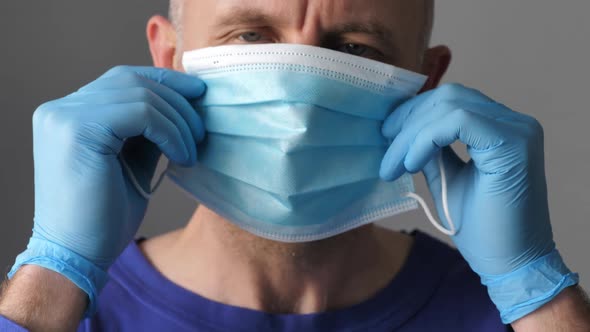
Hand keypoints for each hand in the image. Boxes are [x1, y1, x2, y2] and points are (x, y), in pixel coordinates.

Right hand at [9, 66, 205, 314]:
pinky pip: (141, 112)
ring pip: (140, 94)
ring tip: (191, 152)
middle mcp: (61, 109)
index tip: (199, 94)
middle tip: (202, 129)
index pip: (123, 79)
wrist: (78, 255)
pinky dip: (170, 132)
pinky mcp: (78, 129)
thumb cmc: (104, 216)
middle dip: (177, 100)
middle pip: (132, 80)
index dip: (165, 82)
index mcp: (70, 114)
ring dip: (177, 121)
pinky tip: (181, 157)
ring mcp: (65, 116)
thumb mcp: (131, 161)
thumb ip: (146, 130)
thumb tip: (182, 106)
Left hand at [380, 83, 577, 322]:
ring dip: (412, 134)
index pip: (451, 100)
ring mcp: (517, 131)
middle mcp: (514, 122)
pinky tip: (410, 164)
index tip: (387, 137)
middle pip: (449, 96)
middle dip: (408, 120)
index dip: (413, 113)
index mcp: (501, 128)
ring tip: (394, 165)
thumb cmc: (484, 229)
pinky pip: (458, 121)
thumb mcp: (448, 179)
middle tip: (384, 149)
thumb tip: (402, 131)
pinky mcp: (512, 144)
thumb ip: (433, 152)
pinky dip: (426, 139)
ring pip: (450, 105)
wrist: (511, 265)